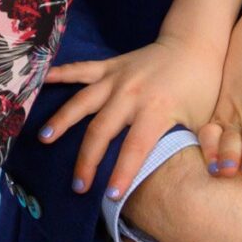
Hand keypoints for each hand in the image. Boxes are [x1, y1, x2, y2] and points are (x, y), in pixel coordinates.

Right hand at [42, 35, 223, 198]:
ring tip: (44, 139)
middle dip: (88, 160)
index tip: (111, 196)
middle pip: (101, 130)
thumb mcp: (199, 121)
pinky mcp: (110, 65)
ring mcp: (117, 78)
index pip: (135, 148)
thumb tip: (181, 179)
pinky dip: (60, 74)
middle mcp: (132, 94)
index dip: (123, 173)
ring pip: (83, 101)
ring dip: (63, 120)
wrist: (195, 45)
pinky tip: (40, 81)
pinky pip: (81, 69)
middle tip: (78, 185)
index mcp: (157, 109)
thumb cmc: (201, 88)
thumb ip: (184, 146)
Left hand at [200, 40, 241, 175]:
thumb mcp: (230, 107)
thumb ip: (231, 134)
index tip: (210, 167)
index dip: (210, 151)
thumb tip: (234, 165)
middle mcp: (234, 119)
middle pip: (229, 142)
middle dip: (227, 157)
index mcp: (221, 121)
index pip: (210, 138)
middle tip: (224, 172)